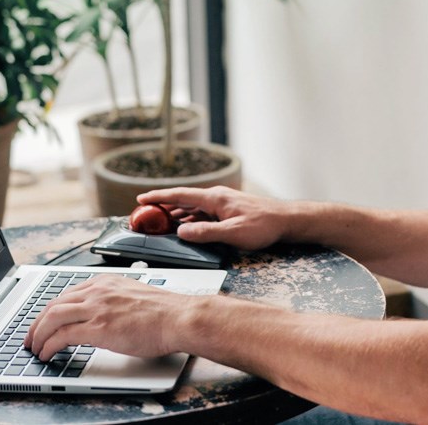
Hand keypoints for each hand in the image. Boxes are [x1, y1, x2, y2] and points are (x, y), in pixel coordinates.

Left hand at [24, 275, 189, 360]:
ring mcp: (97, 308)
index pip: (67, 294)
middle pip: (54, 304)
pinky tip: (47, 354)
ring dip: (38, 335)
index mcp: (106, 282)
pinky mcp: (99, 327)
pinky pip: (63, 336)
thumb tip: (104, 316)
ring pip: (53, 318)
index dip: (50, 310)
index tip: (44, 321)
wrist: (179, 317)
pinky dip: (49, 346)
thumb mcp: (133, 296)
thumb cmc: (165, 312)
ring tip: (35, 349)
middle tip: (31, 338)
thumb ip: (114, 302)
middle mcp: (98, 291)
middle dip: (37, 323)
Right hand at [137, 186, 290, 249]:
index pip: (180, 194)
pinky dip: (190, 218)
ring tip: (160, 221)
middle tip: (145, 214)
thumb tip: (181, 232)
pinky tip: (186, 226)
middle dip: (163, 206)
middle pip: (183, 200)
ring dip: (176, 213)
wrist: (286, 220)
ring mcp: (222, 203)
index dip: (159, 196)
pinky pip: (202, 212)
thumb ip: (206, 233)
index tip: (141, 198)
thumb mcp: (233, 233)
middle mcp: (216, 197)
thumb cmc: (263, 225)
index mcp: (214, 198)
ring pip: (193, 207)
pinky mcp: (228, 210)